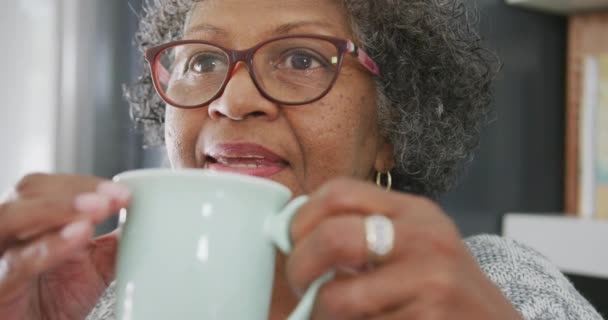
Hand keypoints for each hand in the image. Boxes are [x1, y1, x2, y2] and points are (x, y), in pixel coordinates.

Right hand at [0, 173, 129, 319]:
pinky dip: (50, 245)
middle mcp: (13, 231)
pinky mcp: (0, 285)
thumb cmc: (54, 301)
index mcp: (35, 220)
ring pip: (15, 216)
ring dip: (60, 208)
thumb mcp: (95, 266)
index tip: (124, 193)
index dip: (86, 184)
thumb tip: (150, 218)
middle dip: (76, 190)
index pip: (52, 186)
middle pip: (31, 191)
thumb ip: (116, 241)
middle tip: (113, 198)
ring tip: (97, 209)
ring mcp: (1, 256)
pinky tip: (79, 236)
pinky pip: (18, 262)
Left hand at [287, 178, 521, 319]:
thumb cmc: (443, 288)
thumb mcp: (415, 245)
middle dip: (300, 267)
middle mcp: (424, 239)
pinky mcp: (428, 318)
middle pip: (332, 238)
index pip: (339, 192)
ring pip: (339, 299)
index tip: (292, 241)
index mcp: (414, 212)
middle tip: (301, 285)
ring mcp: (431, 282)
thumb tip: (296, 237)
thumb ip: (366, 233)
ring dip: (320, 314)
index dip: (302, 218)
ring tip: (327, 316)